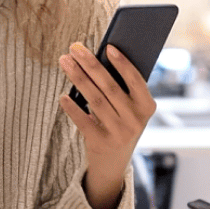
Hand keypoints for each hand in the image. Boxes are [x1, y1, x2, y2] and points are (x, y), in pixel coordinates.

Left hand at [59, 42, 155, 208]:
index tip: (107, 46)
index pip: (135, 80)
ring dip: (77, 78)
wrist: (114, 162)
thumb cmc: (120, 123)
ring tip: (65, 62)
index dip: (122, 63)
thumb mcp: (129, 109)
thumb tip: (98, 58)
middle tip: (74, 48)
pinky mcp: (100, 143)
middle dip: (90, 65)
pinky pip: (83, 121)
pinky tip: (63, 96)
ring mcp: (118, 133)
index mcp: (147, 107)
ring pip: (94, 100)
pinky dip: (72, 107)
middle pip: (109, 87)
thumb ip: (121, 88)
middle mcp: (135, 121)